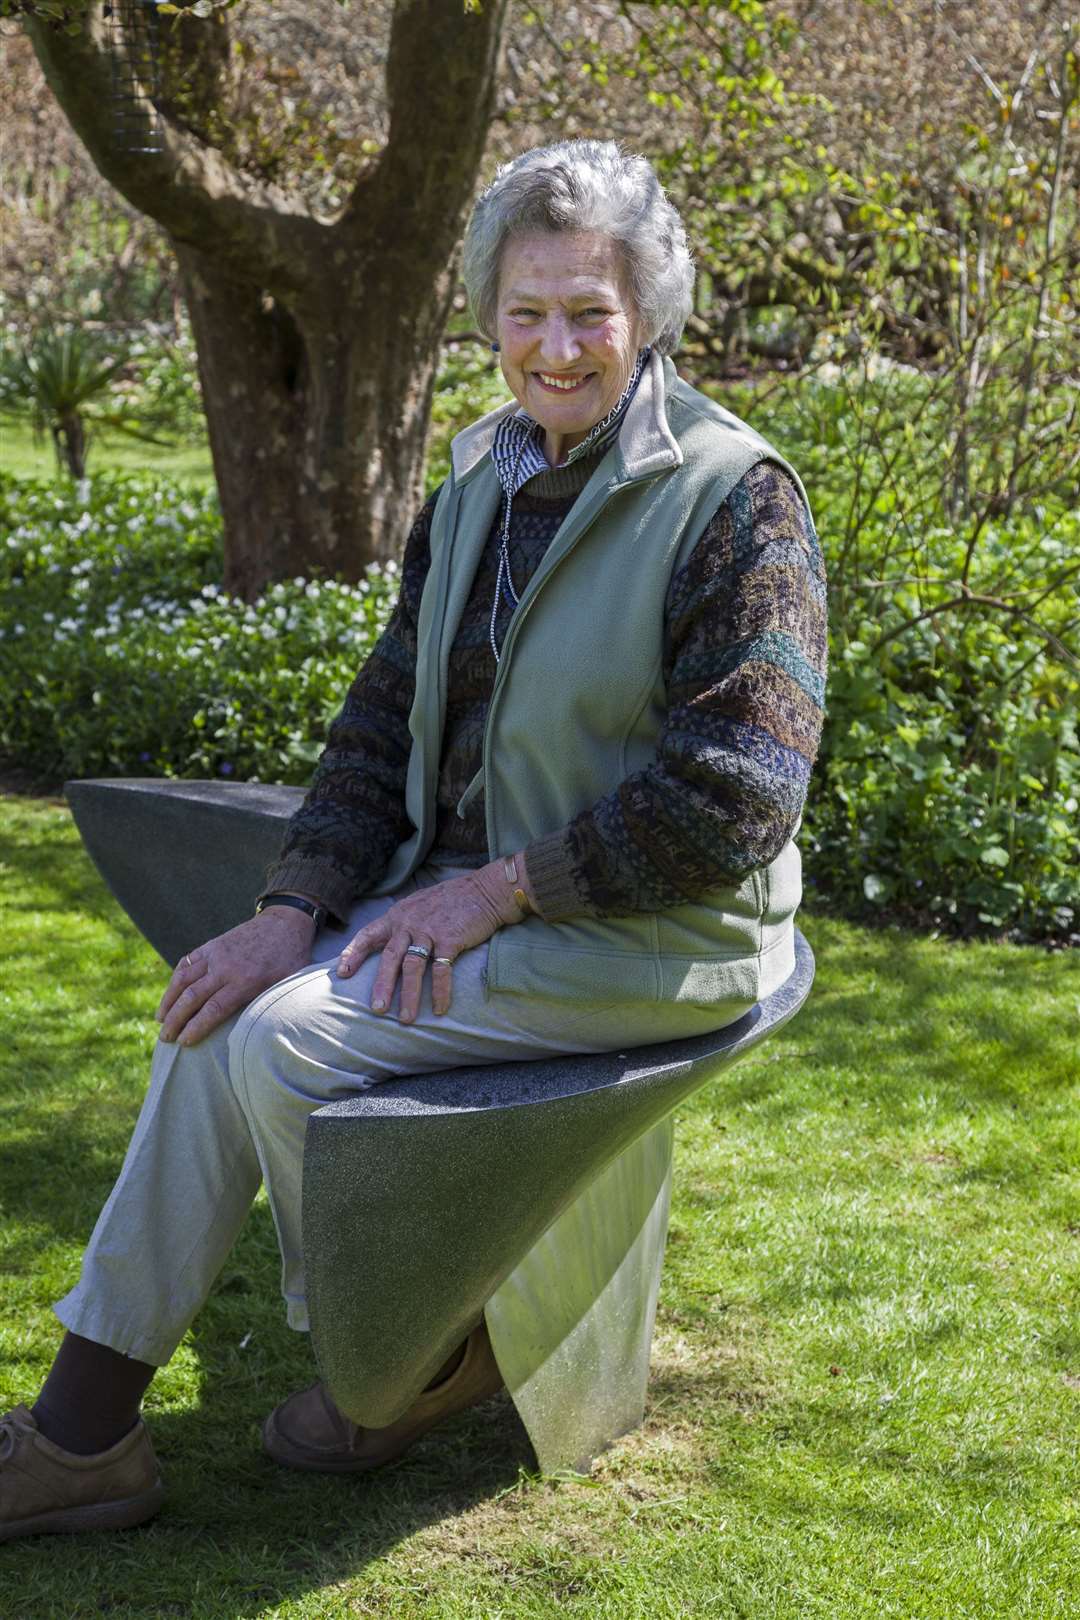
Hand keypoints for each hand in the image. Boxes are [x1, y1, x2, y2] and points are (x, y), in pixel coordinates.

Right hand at [156, 905, 316, 1045]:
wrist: (286, 921)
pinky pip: (187, 962)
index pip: (213, 1009)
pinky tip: (170, 994)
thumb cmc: (291, 958)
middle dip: (175, 1020)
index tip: (183, 1042)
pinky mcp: (212, 945)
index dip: (195, 1027)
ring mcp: (216, 954)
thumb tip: (265, 1033)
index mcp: (246, 981)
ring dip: (168, 1001)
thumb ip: (272, 1004)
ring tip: (160, 1019)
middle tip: (166, 1038)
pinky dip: (175, 979)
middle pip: (193, 997)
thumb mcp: (288, 984)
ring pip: (183, 979)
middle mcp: (226, 968)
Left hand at [336, 857, 532, 1021]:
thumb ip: (405, 921)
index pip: (368, 934)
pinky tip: (438, 1008)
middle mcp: (409, 923)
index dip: (353, 953)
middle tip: (376, 1009)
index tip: (341, 972)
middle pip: (389, 957)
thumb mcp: (420, 904)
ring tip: (405, 1018)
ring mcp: (429, 931)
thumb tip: (392, 942)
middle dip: (381, 984)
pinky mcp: (450, 939)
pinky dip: (440, 991)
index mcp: (398, 915)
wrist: (485, 891)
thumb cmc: (453, 900)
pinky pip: (441, 970)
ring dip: (408, 995)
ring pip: (412, 967)